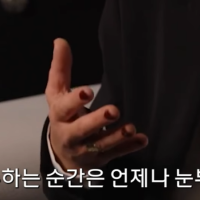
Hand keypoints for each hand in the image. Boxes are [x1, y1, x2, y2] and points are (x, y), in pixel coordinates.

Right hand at [45, 38, 147, 170]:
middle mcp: (71, 134)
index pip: (64, 108)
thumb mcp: (57, 93)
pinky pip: (116, 154)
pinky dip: (129, 147)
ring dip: (117, 136)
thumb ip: (60, 69)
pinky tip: (142, 139)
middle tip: (113, 110)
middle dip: (97, 121)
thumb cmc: (63, 117)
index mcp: (60, 115)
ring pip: (101, 144)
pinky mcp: (100, 159)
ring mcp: (86, 149)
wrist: (63, 155)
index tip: (88, 91)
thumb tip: (60, 41)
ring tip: (131, 127)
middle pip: (82, 129)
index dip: (75, 101)